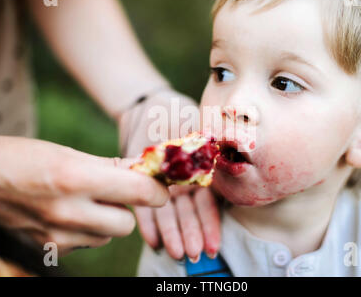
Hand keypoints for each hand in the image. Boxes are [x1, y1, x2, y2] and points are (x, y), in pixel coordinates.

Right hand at [0, 135, 168, 255]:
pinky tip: (65, 214)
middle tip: (112, 191)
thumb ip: (110, 166)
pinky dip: (85, 231)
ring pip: (108, 236)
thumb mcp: (67, 152)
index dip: (156, 190)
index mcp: (75, 178)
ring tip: (82, 201)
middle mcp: (67, 213)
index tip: (159, 187)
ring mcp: (56, 237)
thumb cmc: (20, 158)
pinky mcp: (48, 250)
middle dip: (127, 208)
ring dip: (105, 220)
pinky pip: (86, 243)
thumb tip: (145, 169)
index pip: (138, 192)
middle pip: (127, 223)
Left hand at [118, 88, 221, 260]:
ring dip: (173, 234)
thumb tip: (219, 160)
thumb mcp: (194, 123)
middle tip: (193, 255)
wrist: (149, 105)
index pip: (207, 203)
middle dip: (191, 234)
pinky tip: (153, 242)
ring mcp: (162, 185)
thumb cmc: (177, 111)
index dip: (210, 224)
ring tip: (177, 254)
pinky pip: (144, 206)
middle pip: (188, 213)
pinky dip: (148, 225)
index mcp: (199, 172)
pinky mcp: (140, 183)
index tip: (212, 245)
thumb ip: (205, 144)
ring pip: (168, 214)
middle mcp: (182, 183)